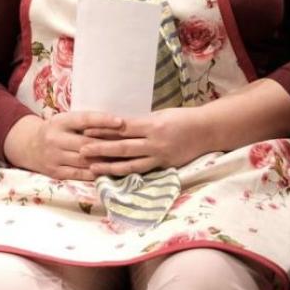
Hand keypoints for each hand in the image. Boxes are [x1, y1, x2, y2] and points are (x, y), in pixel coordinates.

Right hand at [3, 112, 123, 180]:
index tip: (121, 121)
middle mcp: (55, 138)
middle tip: (130, 147)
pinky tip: (109, 173)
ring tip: (124, 162)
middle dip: (110, 146)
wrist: (28, 145)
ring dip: (105, 162)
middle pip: (87, 143)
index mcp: (60, 122)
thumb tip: (117, 124)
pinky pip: (79, 174)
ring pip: (85, 161)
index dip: (103, 120)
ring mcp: (54, 157)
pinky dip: (95, 174)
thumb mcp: (65, 120)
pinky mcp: (55, 172)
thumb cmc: (56, 130)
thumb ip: (85, 122)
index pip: (84, 119)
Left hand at [79, 106, 208, 175]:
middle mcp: (155, 142)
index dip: (103, 130)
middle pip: (123, 147)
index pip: (122, 128)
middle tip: (82, 151)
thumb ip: (140, 122)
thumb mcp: (160, 114)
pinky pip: (142, 171)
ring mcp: (160, 156)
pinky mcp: (165, 166)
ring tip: (92, 168)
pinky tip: (113, 175)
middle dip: (101, 150)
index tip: (86, 130)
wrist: (207, 131)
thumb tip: (117, 126)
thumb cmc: (182, 118)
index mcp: (153, 125)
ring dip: (110, 167)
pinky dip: (127, 173)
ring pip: (131, 164)